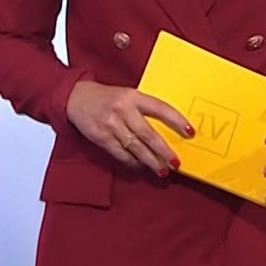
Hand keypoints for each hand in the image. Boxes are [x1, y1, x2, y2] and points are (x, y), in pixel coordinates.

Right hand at [67, 81, 193, 175]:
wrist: (76, 97)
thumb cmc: (107, 97)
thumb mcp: (127, 95)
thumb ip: (144, 108)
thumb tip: (166, 129)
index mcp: (133, 96)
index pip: (161, 109)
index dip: (177, 121)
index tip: (190, 132)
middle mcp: (123, 110)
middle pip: (149, 135)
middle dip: (164, 151)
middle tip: (176, 163)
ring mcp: (112, 125)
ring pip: (136, 148)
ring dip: (151, 162)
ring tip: (162, 171)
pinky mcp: (102, 138)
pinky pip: (121, 154)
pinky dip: (133, 163)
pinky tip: (141, 166)